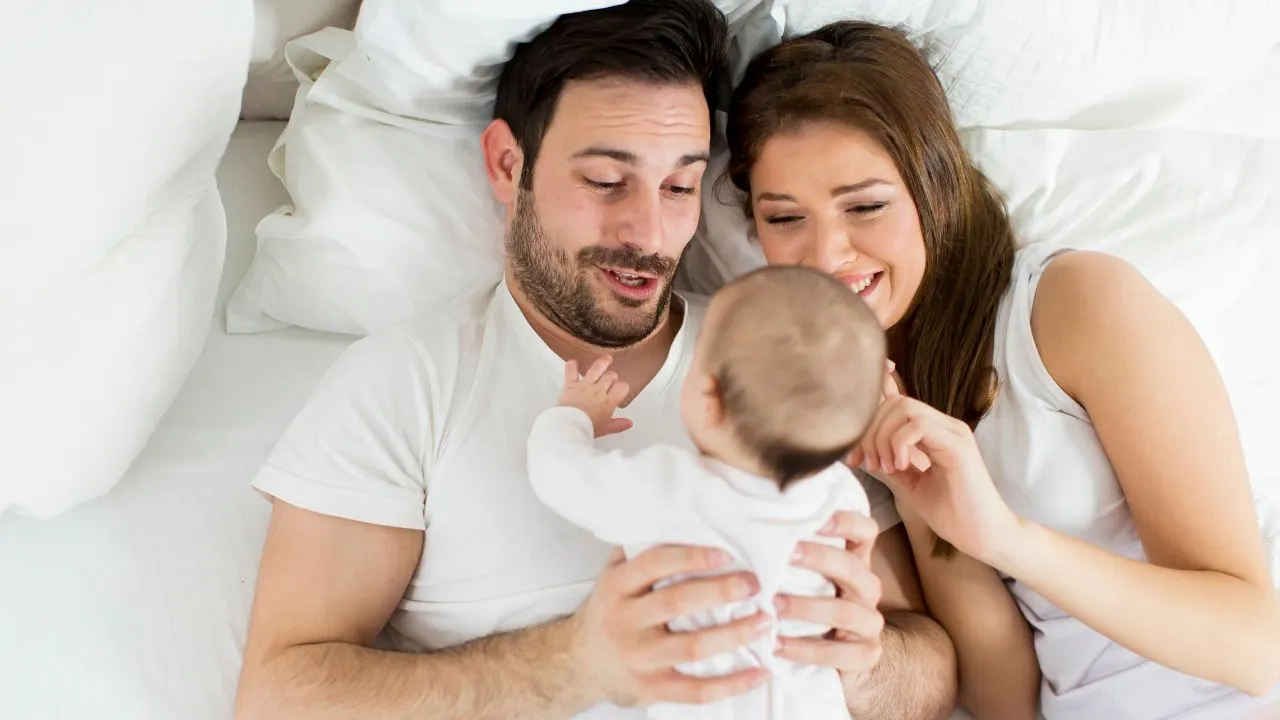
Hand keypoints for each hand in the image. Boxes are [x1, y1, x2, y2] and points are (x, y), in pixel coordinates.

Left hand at [560, 355, 631, 437]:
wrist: (569, 425)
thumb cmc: (587, 428)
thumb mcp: (605, 429)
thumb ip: (618, 425)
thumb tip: (629, 423)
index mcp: (608, 401)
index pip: (622, 387)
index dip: (623, 386)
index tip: (621, 389)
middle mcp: (598, 390)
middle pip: (610, 376)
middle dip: (612, 376)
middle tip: (611, 379)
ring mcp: (585, 385)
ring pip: (596, 369)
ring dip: (602, 362)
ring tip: (607, 358)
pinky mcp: (571, 384)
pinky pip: (571, 371)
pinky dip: (571, 365)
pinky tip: (573, 361)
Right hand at [569, 547, 770, 706]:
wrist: (580, 663)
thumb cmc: (608, 612)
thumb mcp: (612, 575)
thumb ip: (639, 550)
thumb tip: (678, 515)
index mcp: (617, 587)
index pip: (654, 564)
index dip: (691, 557)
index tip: (725, 553)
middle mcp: (625, 621)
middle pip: (677, 603)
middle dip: (720, 591)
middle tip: (753, 583)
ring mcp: (639, 658)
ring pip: (693, 647)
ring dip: (735, 634)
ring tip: (765, 621)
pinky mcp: (652, 688)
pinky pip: (697, 691)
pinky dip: (732, 684)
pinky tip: (760, 672)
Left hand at [775, 511, 885, 680]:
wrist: (835, 661)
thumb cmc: (809, 608)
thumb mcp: (805, 579)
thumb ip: (792, 557)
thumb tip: (749, 530)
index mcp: (856, 562)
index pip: (866, 532)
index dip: (845, 522)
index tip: (814, 521)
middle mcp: (868, 589)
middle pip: (853, 567)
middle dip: (818, 558)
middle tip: (786, 555)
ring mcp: (870, 623)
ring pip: (845, 611)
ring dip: (805, 607)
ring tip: (772, 606)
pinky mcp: (866, 655)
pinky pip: (837, 653)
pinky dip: (804, 649)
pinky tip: (777, 644)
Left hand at [848, 393, 1020, 562]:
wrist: (984, 536)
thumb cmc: (953, 514)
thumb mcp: (910, 485)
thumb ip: (890, 464)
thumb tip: (861, 452)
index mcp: (934, 433)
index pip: (894, 405)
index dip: (867, 424)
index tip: (854, 458)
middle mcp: (944, 426)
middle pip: (894, 402)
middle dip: (869, 431)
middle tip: (866, 463)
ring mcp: (953, 432)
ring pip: (903, 408)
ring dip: (883, 437)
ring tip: (886, 467)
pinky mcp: (959, 445)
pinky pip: (918, 425)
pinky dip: (899, 443)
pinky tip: (900, 468)